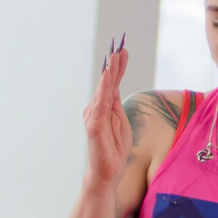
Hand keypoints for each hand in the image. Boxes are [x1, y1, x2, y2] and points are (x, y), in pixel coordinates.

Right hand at [83, 38, 130, 187]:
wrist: (107, 171)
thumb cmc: (114, 148)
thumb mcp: (120, 122)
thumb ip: (115, 104)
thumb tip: (112, 86)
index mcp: (105, 107)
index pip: (112, 83)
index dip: (118, 67)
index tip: (123, 50)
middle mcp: (97, 108)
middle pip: (107, 82)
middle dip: (114, 64)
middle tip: (119, 46)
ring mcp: (94, 116)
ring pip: (104, 89)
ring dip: (109, 72)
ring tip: (114, 56)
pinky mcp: (94, 125)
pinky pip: (100, 103)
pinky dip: (103, 89)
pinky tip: (108, 77)